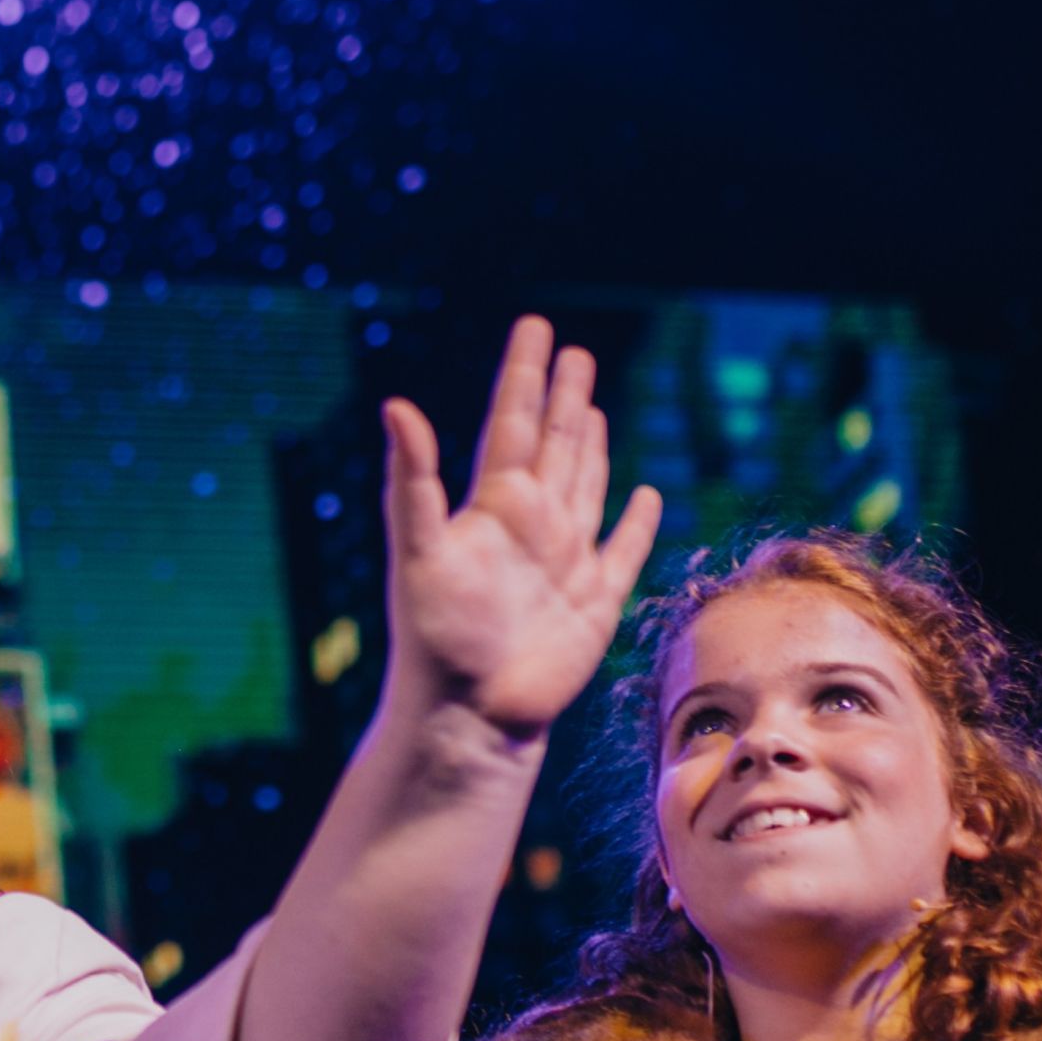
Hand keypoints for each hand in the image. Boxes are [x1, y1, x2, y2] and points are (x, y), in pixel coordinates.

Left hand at [380, 315, 659, 744]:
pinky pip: (623, 552)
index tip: (535, 326)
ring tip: (593, 406)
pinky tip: (647, 496)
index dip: (524, 375)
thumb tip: (395, 405)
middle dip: (563, 397)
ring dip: (592, 445)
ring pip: (586, 485)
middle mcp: (531, 526)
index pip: (512, 423)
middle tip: (573, 351)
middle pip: (554, 444)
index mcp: (493, 506)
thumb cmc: (433, 638)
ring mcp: (564, 562)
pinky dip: (638, 523)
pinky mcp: (595, 603)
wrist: (468, 714)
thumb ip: (412, 479)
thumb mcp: (419, 550)